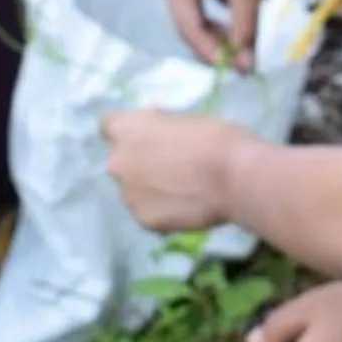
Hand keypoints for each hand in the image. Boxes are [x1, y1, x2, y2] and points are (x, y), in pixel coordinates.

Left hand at [102, 110, 249, 234]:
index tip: (146, 138)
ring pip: (133, 192)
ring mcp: (128, 195)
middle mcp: (118, 162)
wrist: (233, 177)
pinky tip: (186, 208)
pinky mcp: (143, 221)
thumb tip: (157, 140)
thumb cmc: (216, 138)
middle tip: (171, 168)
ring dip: (150, 191)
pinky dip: (163, 212)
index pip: (108, 126)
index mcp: (127, 129)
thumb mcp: (182, 120)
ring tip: (182, 193)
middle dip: (138, 165)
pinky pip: (149, 214)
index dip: (128, 133)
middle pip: (120, 162)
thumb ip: (160, 130)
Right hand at [159, 0, 281, 68]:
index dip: (212, 53)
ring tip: (251, 32)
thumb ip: (246, 27)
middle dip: (217, 41)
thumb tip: (245, 66)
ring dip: (225, 24)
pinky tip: (249, 4)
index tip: (237, 70)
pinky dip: (229, 5)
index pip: (188, 28)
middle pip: (191, 22)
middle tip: (246, 59)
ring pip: (203, 10)